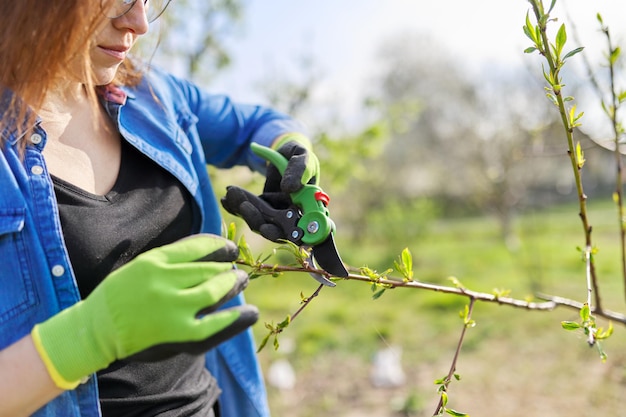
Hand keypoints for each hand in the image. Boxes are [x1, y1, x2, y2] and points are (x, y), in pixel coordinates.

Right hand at [31, 234, 257, 388]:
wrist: (95, 330)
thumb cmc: (120, 295)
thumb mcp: (141, 265)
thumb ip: (173, 257)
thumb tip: (210, 246)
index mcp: (154, 261)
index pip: (199, 246)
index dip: (220, 246)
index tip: (230, 248)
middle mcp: (164, 281)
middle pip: (209, 268)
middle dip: (228, 266)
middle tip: (237, 269)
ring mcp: (171, 308)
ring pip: (214, 291)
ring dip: (232, 285)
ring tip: (240, 282)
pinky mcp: (177, 333)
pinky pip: (213, 325)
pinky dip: (234, 318)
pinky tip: (249, 312)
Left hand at [221, 134, 319, 241]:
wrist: (285, 152)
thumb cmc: (298, 154)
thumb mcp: (301, 156)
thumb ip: (299, 169)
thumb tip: (289, 188)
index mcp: (309, 206)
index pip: (299, 228)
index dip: (284, 233)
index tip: (266, 229)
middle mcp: (294, 215)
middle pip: (276, 228)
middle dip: (257, 220)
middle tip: (243, 206)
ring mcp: (277, 214)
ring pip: (260, 221)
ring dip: (244, 211)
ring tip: (230, 195)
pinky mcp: (263, 209)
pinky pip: (250, 212)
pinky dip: (237, 208)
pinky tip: (226, 200)